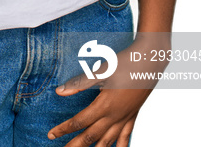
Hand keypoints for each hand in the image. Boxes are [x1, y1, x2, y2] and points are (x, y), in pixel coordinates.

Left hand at [48, 36, 169, 145]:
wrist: (150, 62)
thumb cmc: (124, 63)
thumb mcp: (100, 71)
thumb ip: (79, 83)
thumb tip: (59, 92)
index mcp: (104, 105)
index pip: (79, 122)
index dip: (64, 129)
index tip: (51, 134)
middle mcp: (114, 116)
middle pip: (91, 136)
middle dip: (76, 145)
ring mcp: (125, 118)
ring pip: (108, 141)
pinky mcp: (133, 115)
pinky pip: (126, 136)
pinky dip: (120, 146)